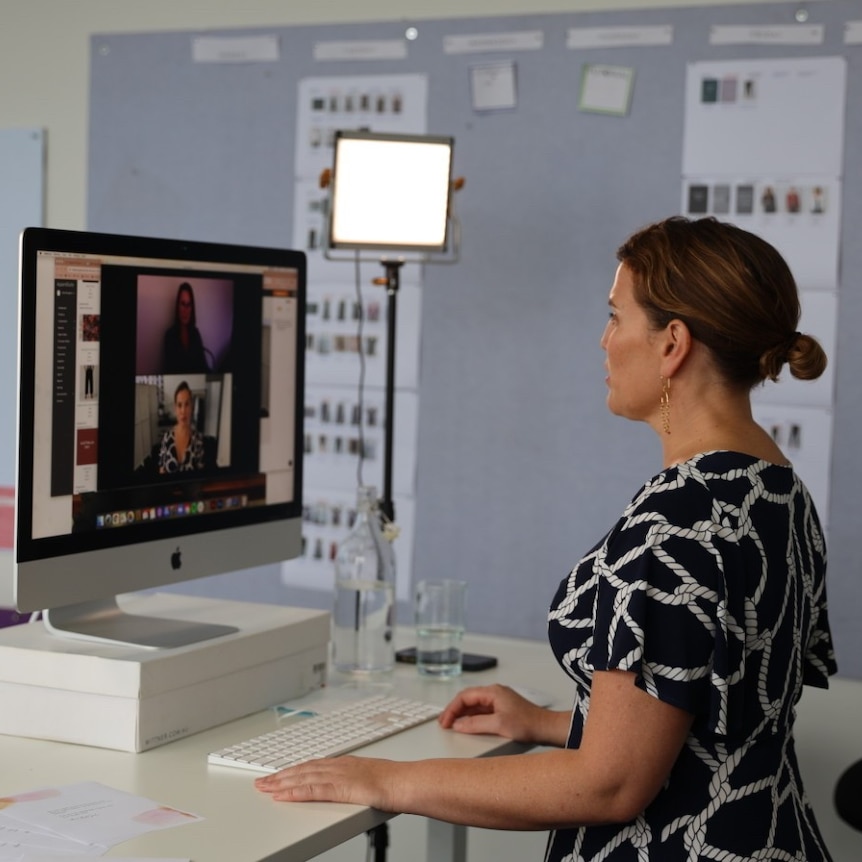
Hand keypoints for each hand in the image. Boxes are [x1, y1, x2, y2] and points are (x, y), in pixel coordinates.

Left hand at [254, 755, 397, 807]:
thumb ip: (359, 781)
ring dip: (282, 782)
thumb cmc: (395, 783)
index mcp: (346, 763)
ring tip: (265, 787)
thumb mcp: (372, 779)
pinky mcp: (341, 787)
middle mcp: (339, 765)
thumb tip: (355, 787)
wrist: (407, 781)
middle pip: (303, 769)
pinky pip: (313, 790)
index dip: (293, 770)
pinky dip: (295, 791)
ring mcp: (339, 775)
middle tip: (261, 781)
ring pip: (303, 777)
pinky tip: (282, 795)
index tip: (278, 775)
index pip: (313, 766)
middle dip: (281, 775)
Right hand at [439, 684, 565, 745]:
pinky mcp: (501, 709)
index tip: (445, 721)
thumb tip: (458, 725)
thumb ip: (476, 724)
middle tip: (444, 723)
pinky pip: (481, 710)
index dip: (452, 709)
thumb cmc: (528, 723)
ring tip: (452, 725)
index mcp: (492, 692)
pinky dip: (471, 717)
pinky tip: (467, 726)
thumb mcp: (498, 725)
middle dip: (454, 710)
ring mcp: (498, 701)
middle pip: (468, 699)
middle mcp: (494, 693)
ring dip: (462, 714)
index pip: (465, 696)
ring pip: (474, 705)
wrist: (546, 728)